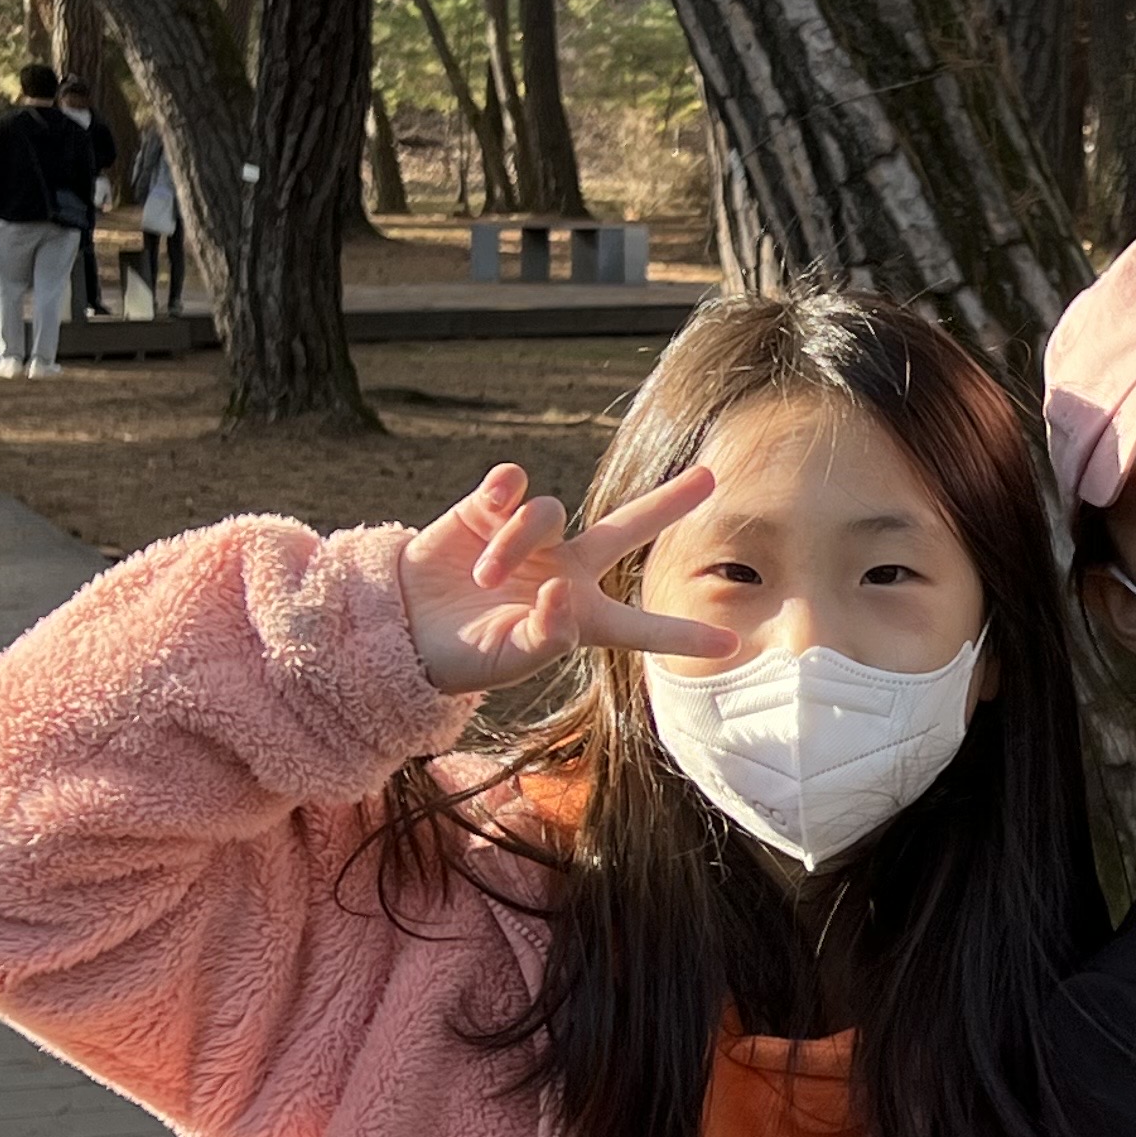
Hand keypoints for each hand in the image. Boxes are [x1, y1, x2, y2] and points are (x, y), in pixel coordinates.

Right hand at [400, 460, 734, 694]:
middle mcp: (564, 569)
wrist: (401, 628)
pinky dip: (506, 493)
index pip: (642, 627)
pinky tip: (491, 505)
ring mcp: (529, 536)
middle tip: (712, 477)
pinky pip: (514, 484)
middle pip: (628, 528)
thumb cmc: (462, 656)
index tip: (734, 644)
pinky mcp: (488, 509)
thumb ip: (544, 635)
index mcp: (580, 616)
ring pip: (550, 512)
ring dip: (519, 541)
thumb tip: (563, 592)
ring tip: (487, 578)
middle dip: (668, 502)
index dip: (684, 635)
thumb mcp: (507, 659)